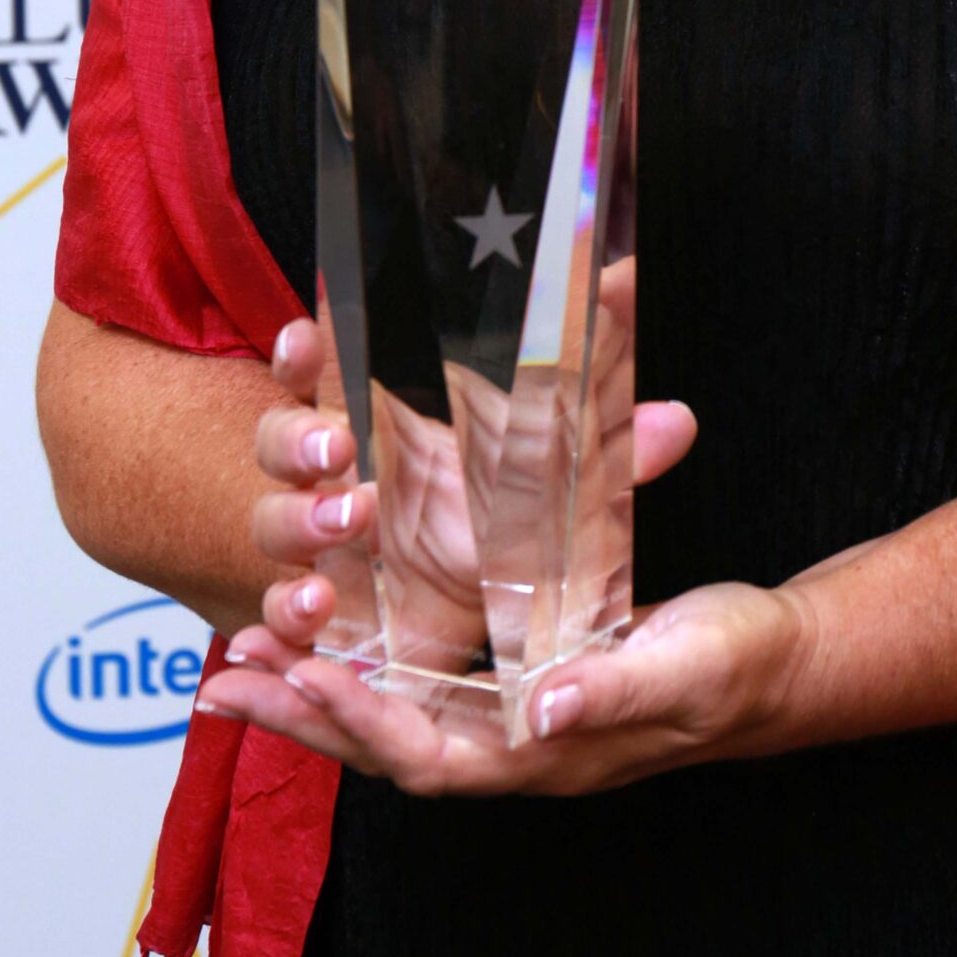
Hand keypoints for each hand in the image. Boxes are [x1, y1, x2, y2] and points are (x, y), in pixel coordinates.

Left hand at [199, 576, 816, 797]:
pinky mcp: (515, 687)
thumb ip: (612, 692)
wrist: (771, 665)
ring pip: (390, 718)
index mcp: (544, 751)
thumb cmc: (732, 665)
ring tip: (244, 660)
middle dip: (302, 716)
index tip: (304, 675)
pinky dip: (364, 666)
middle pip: (383, 748)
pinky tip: (328, 635)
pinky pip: (420, 687)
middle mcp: (513, 746)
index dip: (361, 719)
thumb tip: (539, 709)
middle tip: (225, 682)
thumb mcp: (682, 667)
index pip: (428, 752)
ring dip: (316, 694)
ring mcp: (510, 722)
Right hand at [237, 308, 700, 701]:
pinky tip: (299, 619)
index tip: (308, 337)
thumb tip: (681, 413)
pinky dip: (279, 617)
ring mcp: (319, 540)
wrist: (483, 599)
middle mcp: (336, 469)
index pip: (324, 363)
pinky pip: (280, 612)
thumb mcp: (565, 473)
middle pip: (285, 438)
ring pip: (276, 523)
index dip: (307, 349)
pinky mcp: (324, 609)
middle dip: (301, 441)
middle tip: (338, 450)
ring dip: (296, 528)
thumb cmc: (505, 508)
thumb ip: (609, 437)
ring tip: (338, 540)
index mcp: (379, 408)